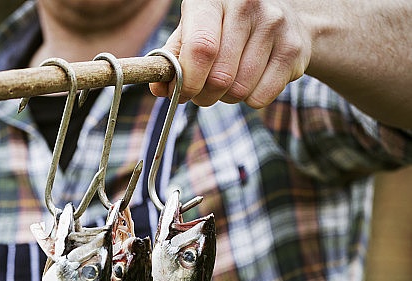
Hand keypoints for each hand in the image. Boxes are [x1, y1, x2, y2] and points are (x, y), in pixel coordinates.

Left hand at [151, 0, 310, 106]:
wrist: (283, 17)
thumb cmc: (226, 25)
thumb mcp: (195, 28)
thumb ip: (174, 57)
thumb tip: (159, 88)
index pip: (200, 49)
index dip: (188, 81)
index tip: (182, 93)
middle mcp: (247, 4)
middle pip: (220, 77)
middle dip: (205, 95)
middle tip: (204, 91)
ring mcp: (274, 24)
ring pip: (239, 91)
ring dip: (228, 97)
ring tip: (230, 79)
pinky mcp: (293, 49)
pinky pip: (260, 98)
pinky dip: (251, 99)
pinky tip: (252, 79)